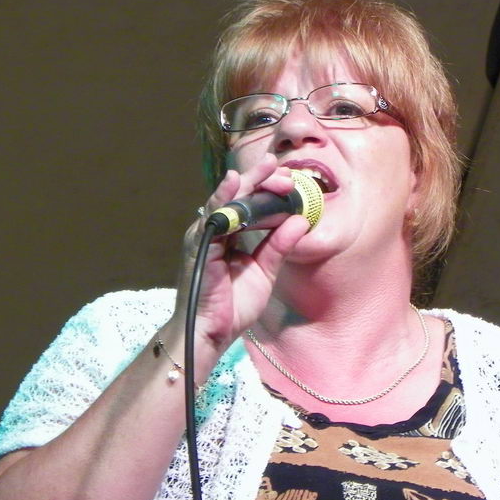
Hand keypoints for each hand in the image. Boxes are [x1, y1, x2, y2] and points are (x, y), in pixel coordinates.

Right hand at [173, 153, 310, 354]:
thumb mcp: (265, 270)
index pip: (248, 204)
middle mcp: (216, 231)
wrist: (212, 334)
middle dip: (259, 178)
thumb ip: (279, 245)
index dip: (266, 188)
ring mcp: (205, 237)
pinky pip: (212, 218)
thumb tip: (300, 220)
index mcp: (230, 235)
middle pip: (237, 196)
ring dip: (246, 183)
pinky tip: (233, 184)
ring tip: (265, 168)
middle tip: (278, 164)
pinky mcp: (199, 247)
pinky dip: (222, 199)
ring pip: (225, 201)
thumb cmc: (233, 305)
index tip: (288, 177)